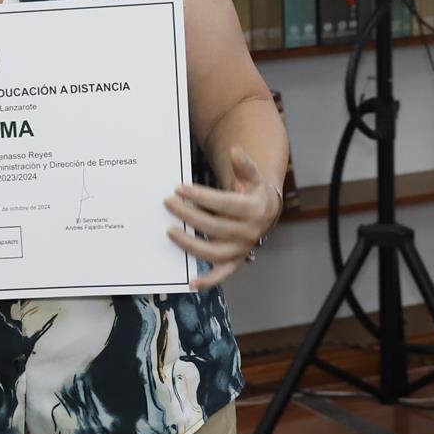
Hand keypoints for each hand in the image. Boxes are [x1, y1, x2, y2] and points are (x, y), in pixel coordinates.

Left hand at [165, 145, 278, 289]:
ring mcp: (241, 250)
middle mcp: (248, 233)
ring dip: (189, 244)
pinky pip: (221, 274)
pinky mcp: (235, 262)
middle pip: (213, 227)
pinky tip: (191, 282)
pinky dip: (208, 281)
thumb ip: (244, 165)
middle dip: (187, 215)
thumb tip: (235, 152)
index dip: (200, 196)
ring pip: (213, 252)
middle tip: (168, 203)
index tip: (179, 189)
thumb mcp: (252, 177)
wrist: (265, 212)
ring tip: (169, 231)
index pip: (222, 204)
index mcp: (253, 210)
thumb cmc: (252, 192)